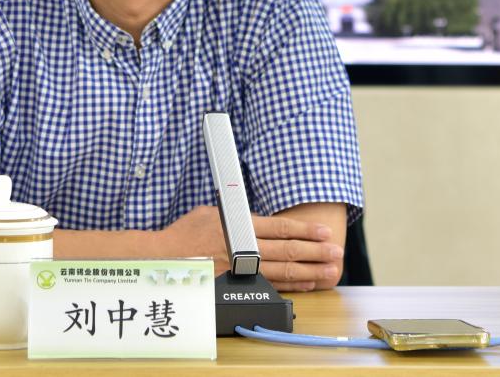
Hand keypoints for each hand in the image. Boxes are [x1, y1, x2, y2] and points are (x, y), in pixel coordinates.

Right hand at [159, 205, 343, 291]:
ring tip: (330, 269)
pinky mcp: (237, 285)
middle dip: (315, 251)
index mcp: (238, 225)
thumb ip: (237, 215)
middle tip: (336, 252)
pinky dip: (292, 286)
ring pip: (282, 271)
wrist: (163, 258)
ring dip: (310, 270)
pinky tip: (308, 283)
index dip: (305, 230)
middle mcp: (242, 247)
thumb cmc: (185, 234)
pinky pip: (270, 286)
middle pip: (287, 250)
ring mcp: (240, 269)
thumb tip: (257, 217)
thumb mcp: (211, 212)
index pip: (280, 227)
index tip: (325, 231)